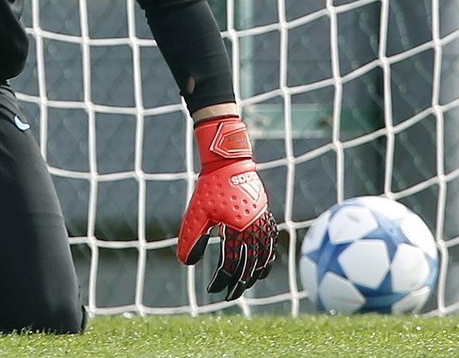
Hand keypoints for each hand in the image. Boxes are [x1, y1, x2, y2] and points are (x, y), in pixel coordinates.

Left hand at [176, 116, 277, 300]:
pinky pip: (270, 243)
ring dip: (255, 273)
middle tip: (229, 294)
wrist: (229, 163)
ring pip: (264, 257)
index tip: (213, 289)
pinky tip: (261, 264)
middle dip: (239, 283)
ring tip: (245, 284)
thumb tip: (187, 262)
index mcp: (237, 229)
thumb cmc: (210, 187)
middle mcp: (253, 228)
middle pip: (249, 266)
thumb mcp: (196, 213)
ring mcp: (262, 223)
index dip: (222, 280)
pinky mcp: (265, 216)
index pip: (231, 265)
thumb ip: (191, 238)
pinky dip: (267, 257)